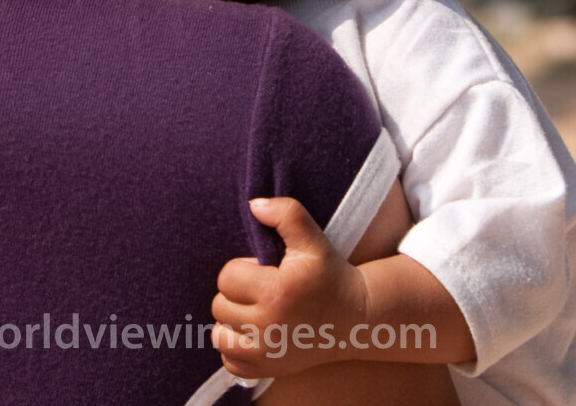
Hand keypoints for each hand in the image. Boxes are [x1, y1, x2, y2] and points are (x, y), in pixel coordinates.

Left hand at [211, 197, 368, 378]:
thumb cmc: (331, 275)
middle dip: (237, 294)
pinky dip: (237, 348)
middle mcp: (268, 326)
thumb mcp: (313, 240)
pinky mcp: (267, 370)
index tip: (265, 272)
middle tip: (263, 291)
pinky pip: (229, 360)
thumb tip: (254, 204)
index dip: (243, 270)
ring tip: (257, 312)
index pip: (227, 276)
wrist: (355, 319)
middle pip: (220, 305)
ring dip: (233, 321)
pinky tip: (257, 334)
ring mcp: (267, 353)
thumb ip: (286, 213)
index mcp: (275, 291)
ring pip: (219, 333)